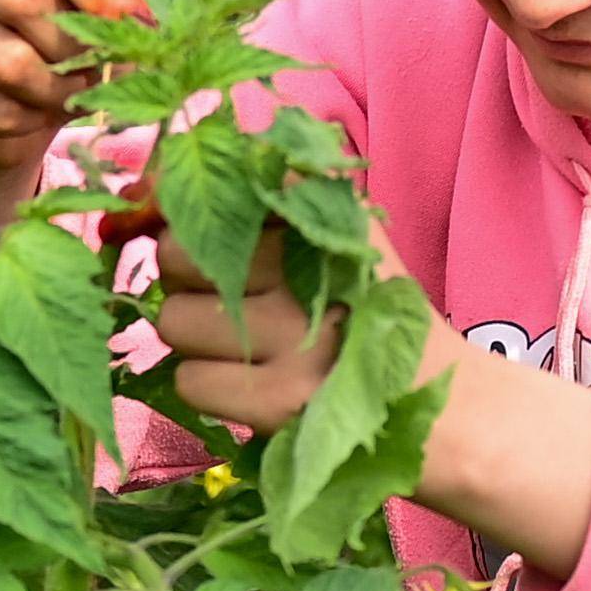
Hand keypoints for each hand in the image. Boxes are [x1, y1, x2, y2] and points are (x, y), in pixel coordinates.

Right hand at [0, 0, 146, 223]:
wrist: (7, 106)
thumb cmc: (67, 47)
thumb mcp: (99, 23)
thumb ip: (117, 20)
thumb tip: (137, 30)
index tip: (136, 24)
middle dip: (73, 49)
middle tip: (92, 72)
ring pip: (8, 64)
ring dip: (54, 94)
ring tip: (64, 94)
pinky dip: (20, 124)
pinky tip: (26, 114)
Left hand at [148, 222, 590, 578]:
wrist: (443, 406)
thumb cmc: (375, 318)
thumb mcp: (342, 237)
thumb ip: (266, 199)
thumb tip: (146, 183)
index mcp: (324, 212)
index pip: (215, 184)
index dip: (184, 207)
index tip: (191, 229)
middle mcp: (309, 262)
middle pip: (175, 255)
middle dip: (190, 281)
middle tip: (237, 304)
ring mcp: (292, 333)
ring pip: (174, 320)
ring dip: (200, 341)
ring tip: (251, 349)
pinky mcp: (277, 397)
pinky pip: (190, 380)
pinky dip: (213, 387)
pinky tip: (257, 385)